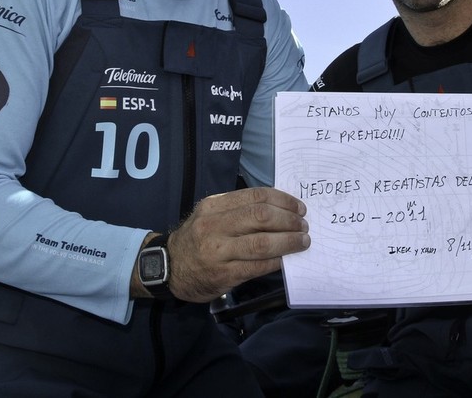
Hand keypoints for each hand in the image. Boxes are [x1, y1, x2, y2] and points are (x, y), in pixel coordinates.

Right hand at [161, 187, 309, 302]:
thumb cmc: (197, 239)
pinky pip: (257, 266)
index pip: (255, 196)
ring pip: (262, 243)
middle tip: (303, 225)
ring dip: (289, 241)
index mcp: (213, 206)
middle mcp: (214, 226)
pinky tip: (286, 259)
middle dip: (289, 220)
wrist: (169, 268)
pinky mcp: (223, 275)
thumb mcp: (210, 216)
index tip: (298, 207)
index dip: (283, 200)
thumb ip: (239, 210)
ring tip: (302, 241)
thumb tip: (281, 210)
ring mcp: (217, 252)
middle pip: (261, 217)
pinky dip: (276, 261)